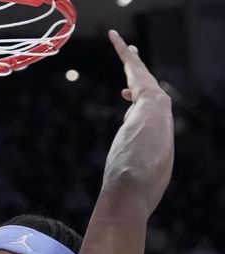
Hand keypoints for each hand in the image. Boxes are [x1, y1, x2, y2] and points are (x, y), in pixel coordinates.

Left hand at [102, 30, 173, 209]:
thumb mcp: (132, 185)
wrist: (136, 187)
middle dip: (138, 77)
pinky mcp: (149, 100)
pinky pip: (134, 69)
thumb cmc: (132, 193)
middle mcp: (156, 121)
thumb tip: (118, 192)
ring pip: (141, 79)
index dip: (135, 103)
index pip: (144, 114)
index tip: (124, 94)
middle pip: (146, 92)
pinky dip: (124, 52)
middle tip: (130, 59)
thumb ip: (127, 178)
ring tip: (123, 46)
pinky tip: (116, 39)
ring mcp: (154, 111)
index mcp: (153, 138)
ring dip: (131, 62)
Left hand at [108, 29, 166, 106]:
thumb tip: (124, 93)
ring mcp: (138, 70)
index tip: (128, 90)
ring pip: (129, 56)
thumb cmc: (147, 114)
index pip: (139, 85)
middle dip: (134, 59)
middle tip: (131, 50)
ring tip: (116, 38)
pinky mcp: (132, 64)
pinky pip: (123, 51)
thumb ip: (132, 106)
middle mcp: (144, 78)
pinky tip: (111, 34)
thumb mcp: (137, 113)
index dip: (134, 85)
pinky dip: (117, 41)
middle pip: (137, 66)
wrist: (153, 105)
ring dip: (122, 46)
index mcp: (145, 91)